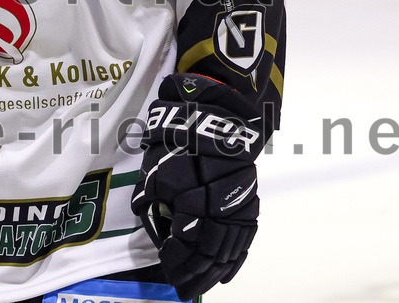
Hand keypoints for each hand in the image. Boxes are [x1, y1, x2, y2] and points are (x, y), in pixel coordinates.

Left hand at [131, 73, 263, 301]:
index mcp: (193, 197)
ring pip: (227, 249)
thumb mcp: (155, 162)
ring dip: (212, 272)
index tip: (166, 268)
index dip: (175, 259)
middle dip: (193, 273)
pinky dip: (235, 259)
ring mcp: (238, 206)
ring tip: (198, 286)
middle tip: (181, 289)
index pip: (186, 241)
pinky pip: (244, 238)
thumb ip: (152, 193)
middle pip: (208, 252)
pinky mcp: (248, 201)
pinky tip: (225, 273)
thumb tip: (150, 218)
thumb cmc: (177, 135)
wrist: (215, 112)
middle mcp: (219, 206)